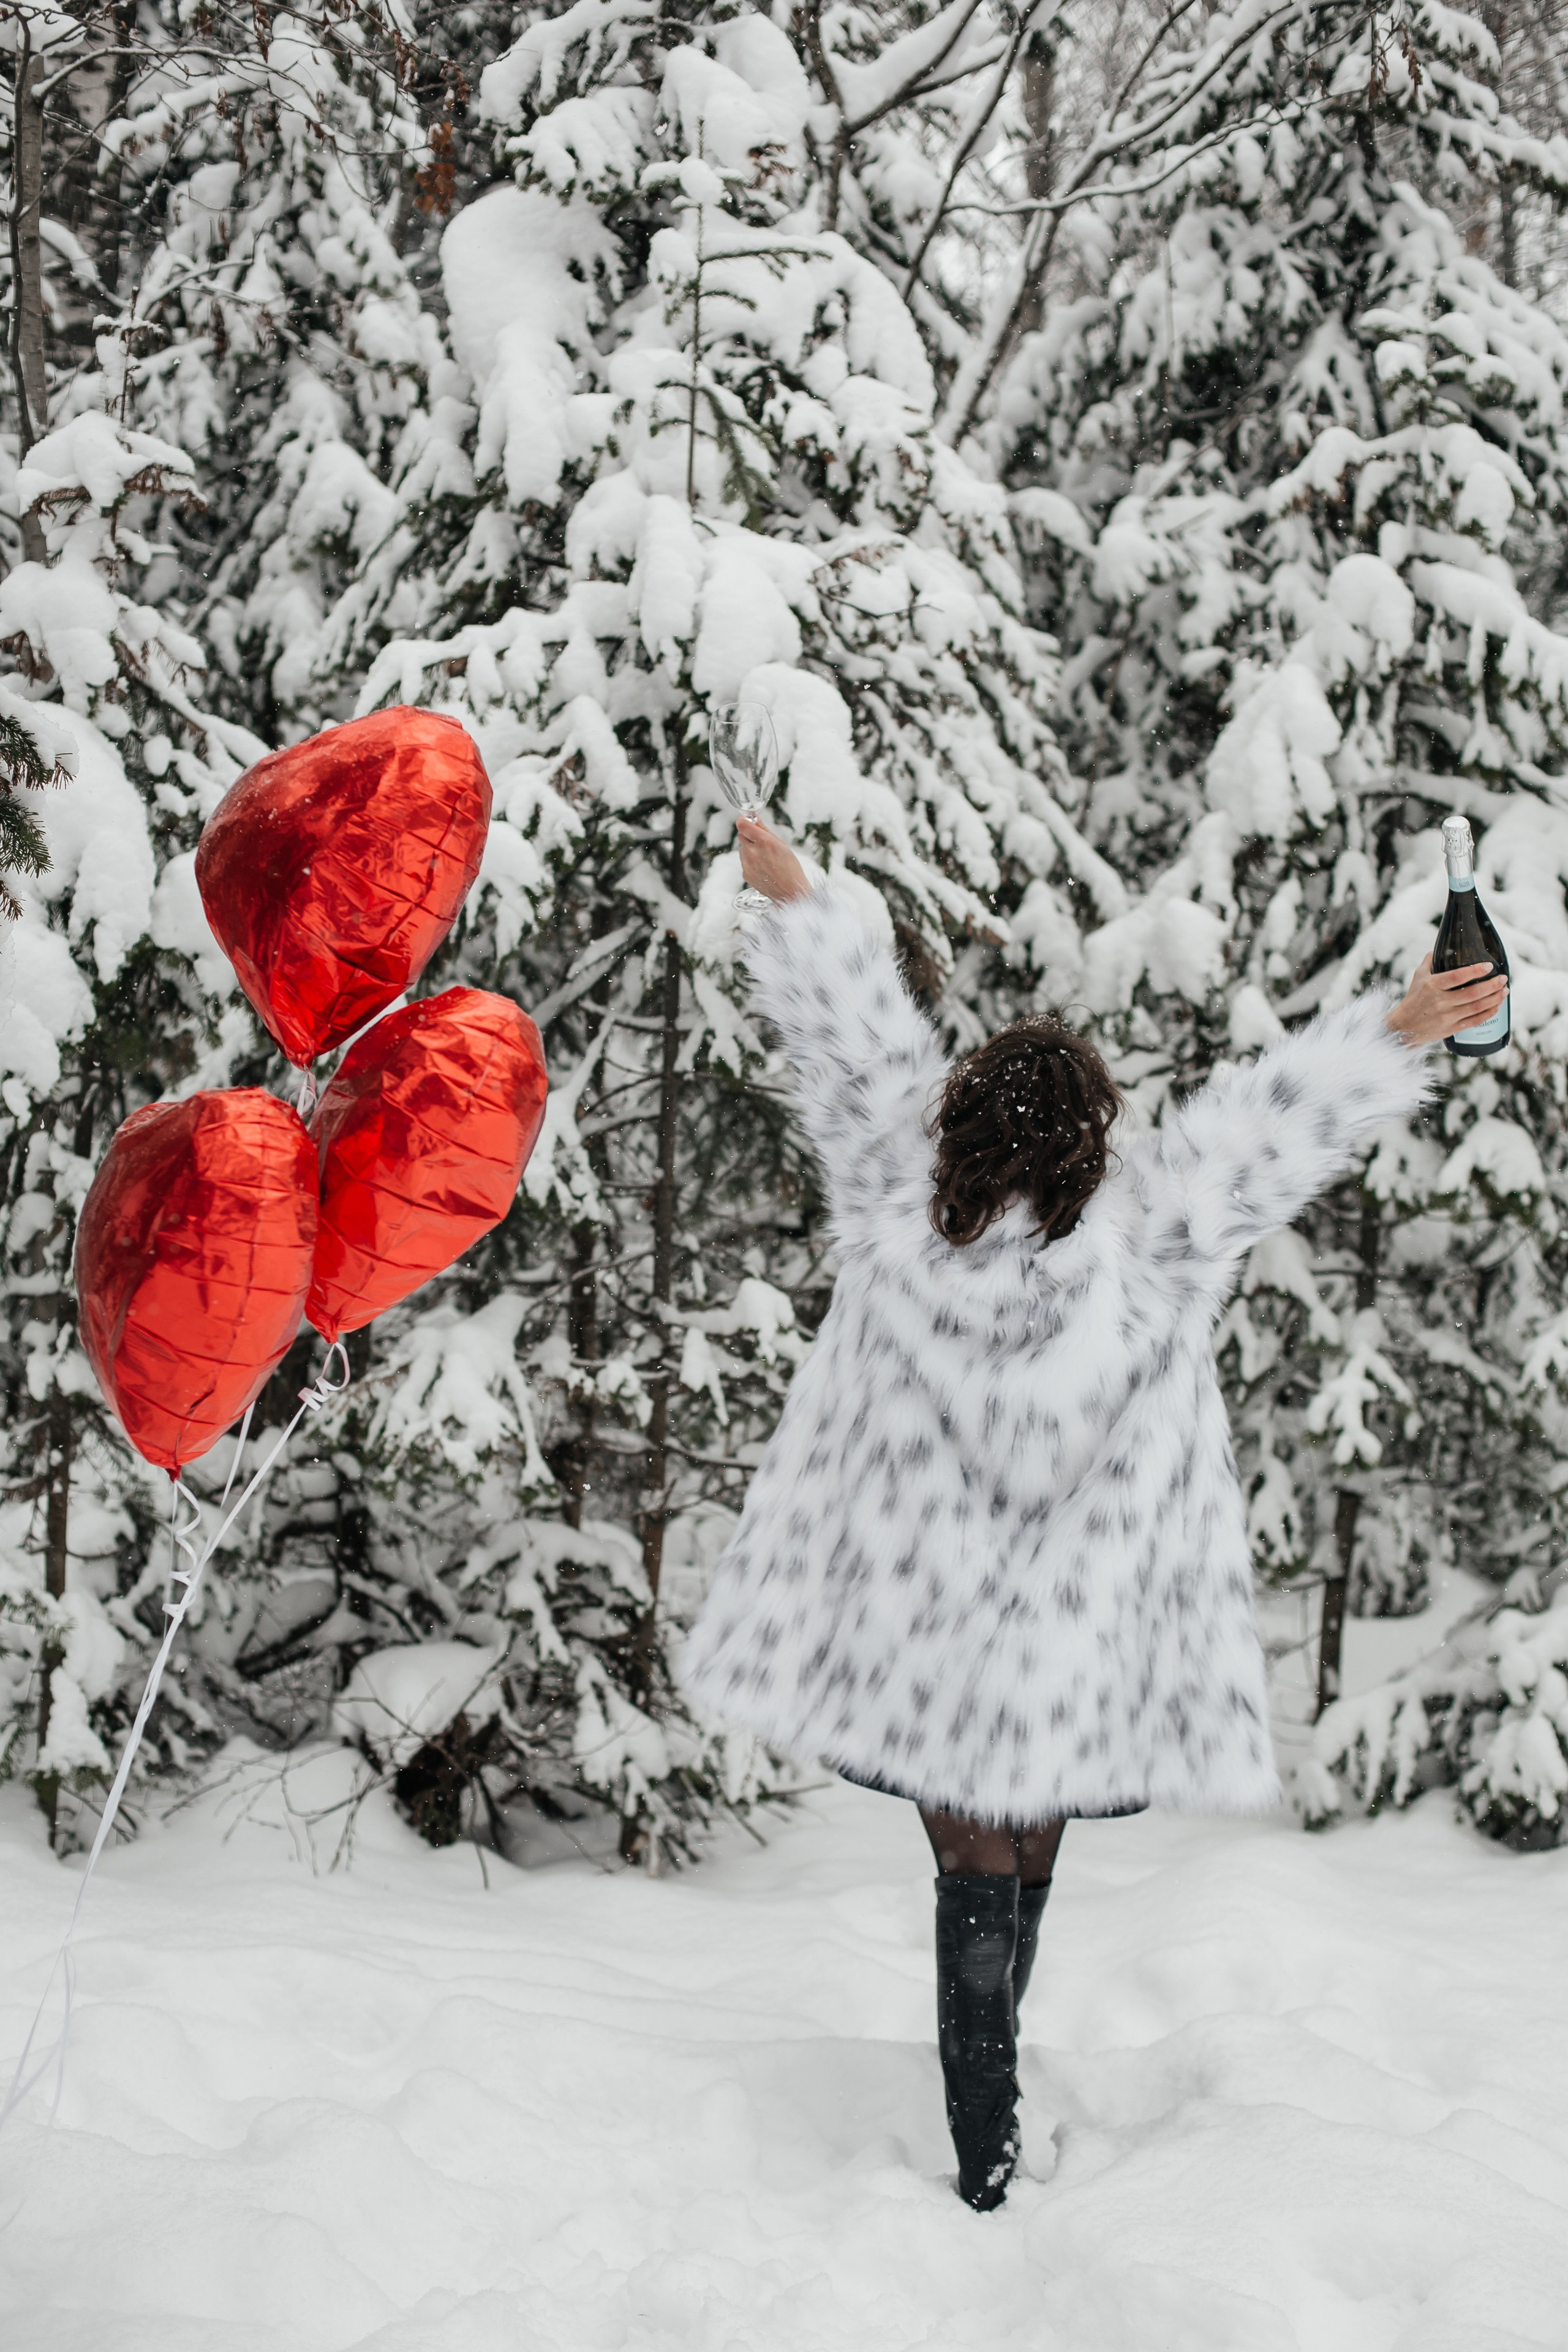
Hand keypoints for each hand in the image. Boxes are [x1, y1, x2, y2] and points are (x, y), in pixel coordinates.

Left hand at [736, 816, 810, 904]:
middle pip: (741, 836)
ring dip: (750, 850)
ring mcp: (747, 865)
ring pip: (742, 849)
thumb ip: (765, 830)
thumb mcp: (781, 844)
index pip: (742, 825)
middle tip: (762, 843)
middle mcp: (753, 853)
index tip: (746, 820)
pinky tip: (763, 868)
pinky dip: (751, 862)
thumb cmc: (790, 868)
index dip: (743, 821)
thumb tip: (754, 818)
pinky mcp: (745, 874)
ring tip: (766, 859)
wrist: (790, 892)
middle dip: (749, 836)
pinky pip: (744, 862)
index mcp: (764, 842)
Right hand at [1387, 953, 1508, 1046]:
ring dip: (1494, 998)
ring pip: (1477, 1007)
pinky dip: (1488, 1013)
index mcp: (1432, 986)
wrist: (1404, 1027)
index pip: (1458, 976)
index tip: (1489, 966)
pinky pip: (1475, 1021)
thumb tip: (1444, 945)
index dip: (1476, 971)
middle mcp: (1440, 1002)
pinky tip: (1497, 1006)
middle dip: (1492, 985)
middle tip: (1503, 978)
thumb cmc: (1413, 998)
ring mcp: (1447, 1017)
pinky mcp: (1451, 1028)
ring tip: (1504, 990)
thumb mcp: (1418, 976)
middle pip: (1473, 993)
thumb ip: (1431, 960)